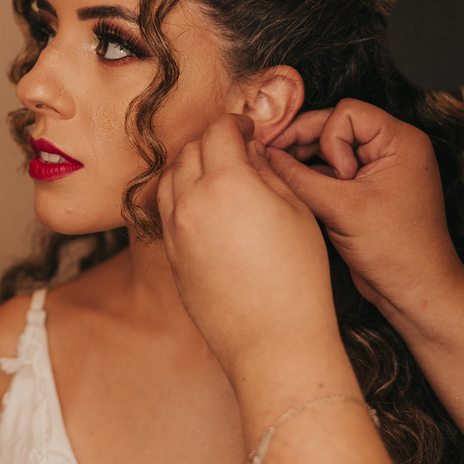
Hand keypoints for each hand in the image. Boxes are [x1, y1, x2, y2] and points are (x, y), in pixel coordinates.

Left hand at [157, 114, 339, 378]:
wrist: (271, 340)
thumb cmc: (297, 277)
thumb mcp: (296, 211)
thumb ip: (268, 172)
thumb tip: (250, 152)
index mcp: (226, 182)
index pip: (219, 131)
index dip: (236, 123)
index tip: (248, 129)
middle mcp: (191, 201)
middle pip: (190, 150)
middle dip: (212, 141)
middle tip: (236, 148)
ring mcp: (175, 230)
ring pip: (170, 178)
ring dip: (191, 166)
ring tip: (217, 175)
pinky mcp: (171, 256)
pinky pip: (166, 210)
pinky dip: (181, 196)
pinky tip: (206, 206)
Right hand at [267, 99, 463, 316]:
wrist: (416, 291)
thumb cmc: (396, 251)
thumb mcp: (342, 209)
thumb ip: (298, 178)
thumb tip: (265, 155)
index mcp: (400, 141)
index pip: (347, 112)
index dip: (329, 139)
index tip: (340, 177)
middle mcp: (391, 149)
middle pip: (334, 127)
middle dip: (306, 144)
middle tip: (276, 160)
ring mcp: (378, 170)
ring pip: (328, 150)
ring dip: (306, 162)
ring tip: (284, 178)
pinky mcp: (365, 190)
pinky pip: (332, 172)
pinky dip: (313, 179)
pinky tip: (295, 190)